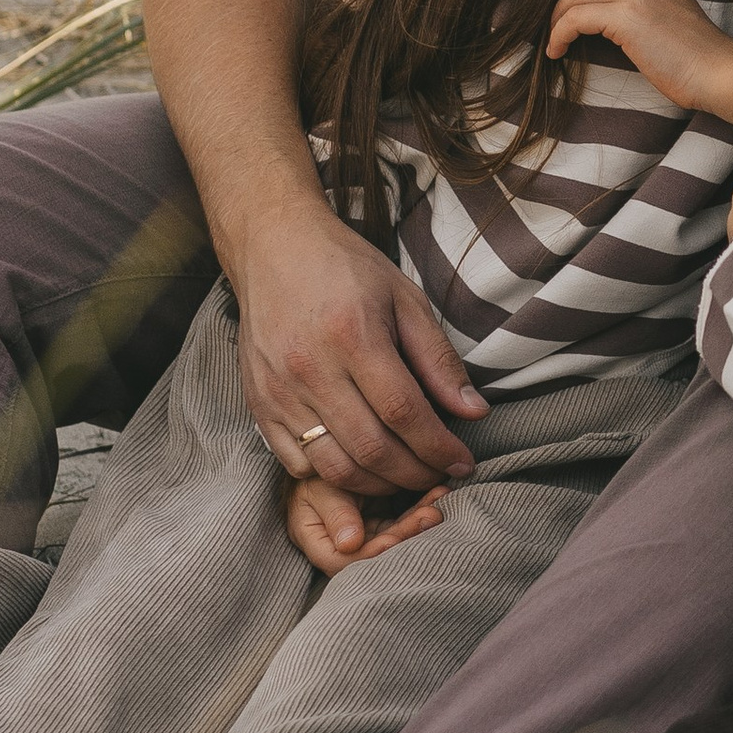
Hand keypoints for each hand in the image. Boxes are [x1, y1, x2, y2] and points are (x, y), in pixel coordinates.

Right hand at [229, 196, 486, 496]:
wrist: (271, 247)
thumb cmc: (345, 269)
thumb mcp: (404, 299)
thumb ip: (439, 359)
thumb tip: (474, 413)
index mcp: (352, 335)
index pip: (404, 412)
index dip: (438, 447)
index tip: (463, 462)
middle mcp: (309, 368)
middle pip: (370, 448)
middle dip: (414, 475)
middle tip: (439, 476)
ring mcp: (278, 390)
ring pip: (333, 466)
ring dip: (377, 486)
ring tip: (404, 478)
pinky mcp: (258, 403)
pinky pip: (295, 463)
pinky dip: (331, 478)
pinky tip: (359, 466)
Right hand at [285, 471, 448, 577]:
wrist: (322, 458)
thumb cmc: (312, 477)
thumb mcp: (318, 492)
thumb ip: (335, 514)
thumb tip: (349, 544)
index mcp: (323, 547)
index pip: (348, 561)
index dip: (372, 553)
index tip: (393, 539)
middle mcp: (349, 548)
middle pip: (380, 551)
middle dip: (407, 533)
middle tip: (431, 514)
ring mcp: (371, 537)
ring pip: (399, 535)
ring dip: (420, 519)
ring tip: (440, 499)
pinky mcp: (386, 523)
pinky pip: (406, 519)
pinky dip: (422, 506)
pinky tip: (439, 492)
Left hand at [549, 0, 732, 127]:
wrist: (715, 71)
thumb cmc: (693, 54)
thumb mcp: (669, 9)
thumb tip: (599, 10)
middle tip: (556, 22)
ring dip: (555, 19)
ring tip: (555, 41)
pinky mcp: (627, 15)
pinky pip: (574, 17)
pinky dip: (559, 34)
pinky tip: (558, 50)